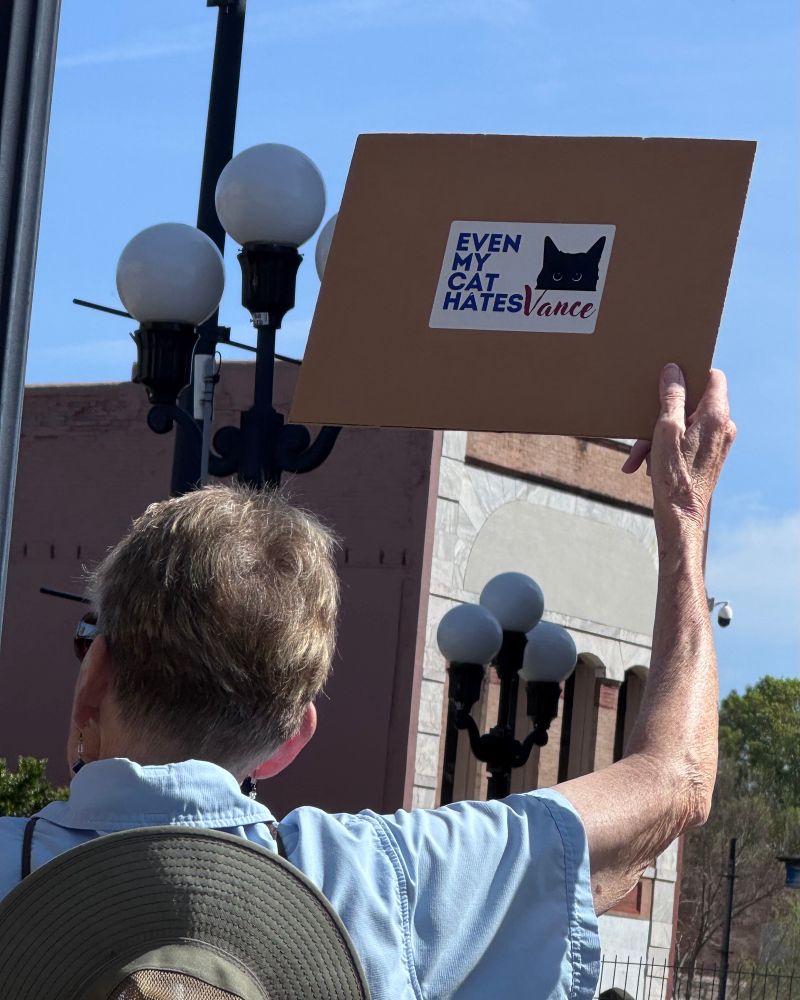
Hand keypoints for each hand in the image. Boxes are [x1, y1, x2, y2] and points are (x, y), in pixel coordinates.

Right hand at [621, 364, 735, 537]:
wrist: (681, 516)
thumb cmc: (673, 475)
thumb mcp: (665, 430)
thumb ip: (672, 397)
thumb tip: (673, 370)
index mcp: (716, 415)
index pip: (713, 377)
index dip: (690, 375)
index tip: (669, 381)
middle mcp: (723, 426)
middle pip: (692, 403)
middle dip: (662, 414)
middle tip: (642, 431)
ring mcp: (718, 442)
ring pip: (685, 423)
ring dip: (659, 435)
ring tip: (640, 456)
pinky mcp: (710, 455)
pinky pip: (686, 440)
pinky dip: (666, 447)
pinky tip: (648, 464)